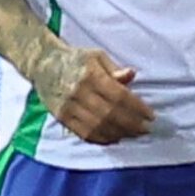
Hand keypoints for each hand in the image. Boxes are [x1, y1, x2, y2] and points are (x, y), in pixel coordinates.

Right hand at [32, 41, 153, 144]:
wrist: (43, 64)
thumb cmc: (75, 59)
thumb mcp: (96, 56)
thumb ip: (114, 69)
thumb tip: (131, 75)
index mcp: (90, 75)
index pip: (119, 96)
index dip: (137, 108)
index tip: (150, 116)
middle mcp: (78, 92)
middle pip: (110, 114)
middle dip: (132, 124)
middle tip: (146, 129)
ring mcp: (69, 107)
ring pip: (98, 126)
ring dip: (119, 133)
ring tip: (133, 135)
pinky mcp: (62, 117)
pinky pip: (84, 133)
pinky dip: (102, 139)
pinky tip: (114, 138)